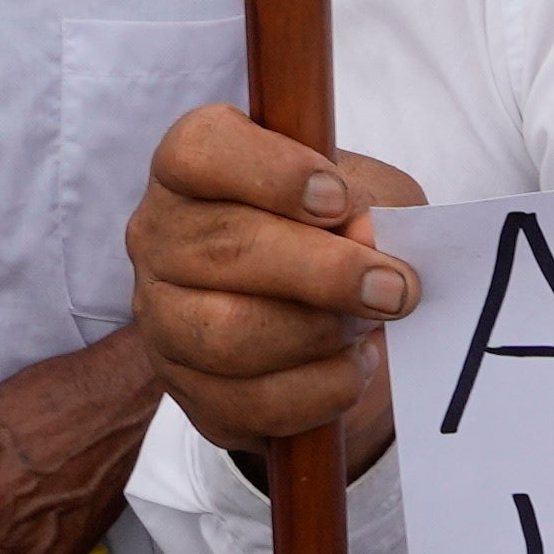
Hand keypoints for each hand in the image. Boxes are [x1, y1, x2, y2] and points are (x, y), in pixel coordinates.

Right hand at [127, 98, 441, 459]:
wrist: (327, 308)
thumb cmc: (340, 230)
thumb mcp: (372, 196)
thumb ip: (375, 206)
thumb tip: (365, 240)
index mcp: (191, 166)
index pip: (199, 151)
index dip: (271, 174)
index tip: (338, 200)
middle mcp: (158, 236)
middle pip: (224, 249)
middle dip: (324, 272)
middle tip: (395, 288)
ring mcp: (161, 316)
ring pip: (229, 333)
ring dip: (320, 333)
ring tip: (369, 323)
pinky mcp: (184, 388)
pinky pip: (250, 401)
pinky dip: (320, 389)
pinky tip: (353, 365)